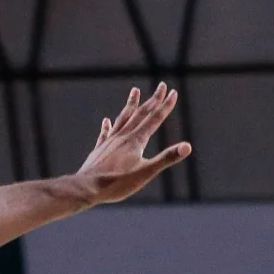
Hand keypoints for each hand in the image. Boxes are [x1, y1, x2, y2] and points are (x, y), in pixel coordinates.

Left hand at [75, 83, 191, 204]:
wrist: (86, 188)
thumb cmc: (117, 183)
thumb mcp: (146, 172)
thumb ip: (167, 158)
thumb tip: (188, 146)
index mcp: (136, 141)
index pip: (154, 119)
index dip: (165, 106)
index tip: (173, 92)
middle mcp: (123, 136)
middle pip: (140, 114)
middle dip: (153, 100)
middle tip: (161, 85)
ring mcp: (110, 142)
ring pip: (123, 119)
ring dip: (131, 105)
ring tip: (134, 91)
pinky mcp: (100, 150)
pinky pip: (105, 134)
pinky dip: (107, 126)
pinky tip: (106, 120)